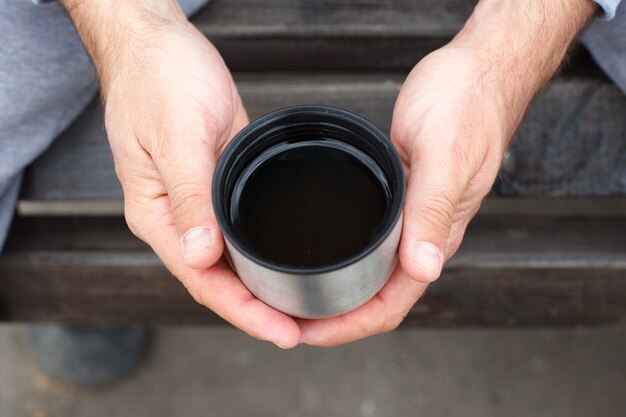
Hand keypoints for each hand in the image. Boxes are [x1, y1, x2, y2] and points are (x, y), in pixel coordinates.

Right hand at [62, 0, 300, 347]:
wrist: (160, 45)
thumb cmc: (158, 81)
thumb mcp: (175, 137)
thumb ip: (188, 197)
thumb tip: (198, 255)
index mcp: (156, 214)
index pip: (200, 278)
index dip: (241, 310)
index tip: (280, 331)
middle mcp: (176, 217)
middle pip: (217, 278)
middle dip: (256, 308)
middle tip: (300, 329)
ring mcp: (198, 203)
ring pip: (230, 258)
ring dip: (260, 285)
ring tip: (298, 308)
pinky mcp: (218, 183)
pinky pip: (239, 228)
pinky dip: (260, 250)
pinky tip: (284, 261)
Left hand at [298, 0, 594, 345]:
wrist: (475, 72)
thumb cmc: (468, 107)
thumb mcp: (446, 157)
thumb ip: (433, 211)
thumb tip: (424, 268)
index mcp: (437, 234)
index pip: (393, 301)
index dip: (351, 325)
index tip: (309, 333)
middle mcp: (422, 233)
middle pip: (378, 295)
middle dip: (337, 317)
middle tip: (289, 320)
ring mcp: (409, 215)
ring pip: (372, 270)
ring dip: (337, 291)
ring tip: (295, 295)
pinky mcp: (397, 193)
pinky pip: (370, 238)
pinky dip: (343, 254)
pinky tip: (318, 249)